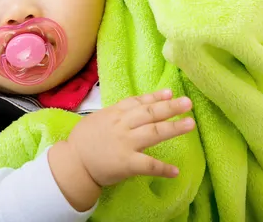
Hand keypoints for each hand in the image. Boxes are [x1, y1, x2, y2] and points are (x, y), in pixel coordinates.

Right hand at [69, 89, 193, 185]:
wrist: (72, 164)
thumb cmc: (82, 141)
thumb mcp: (97, 119)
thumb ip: (115, 114)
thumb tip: (132, 107)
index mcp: (114, 114)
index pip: (138, 102)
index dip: (155, 97)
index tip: (170, 92)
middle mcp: (122, 125)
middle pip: (149, 113)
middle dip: (170, 107)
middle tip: (187, 103)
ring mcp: (125, 143)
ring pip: (153, 132)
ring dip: (173, 128)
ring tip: (190, 124)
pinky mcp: (126, 163)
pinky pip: (148, 165)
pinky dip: (162, 168)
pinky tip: (175, 171)